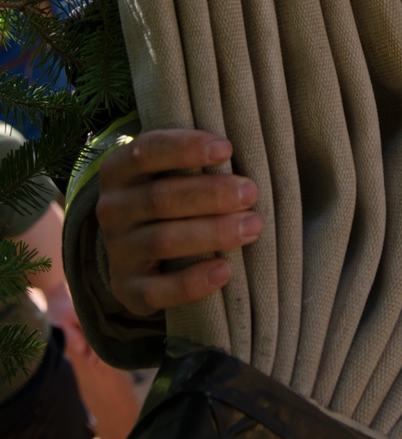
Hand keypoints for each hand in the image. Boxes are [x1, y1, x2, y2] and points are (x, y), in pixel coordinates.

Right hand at [96, 129, 261, 317]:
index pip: (146, 151)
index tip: (227, 149)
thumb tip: (237, 151)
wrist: (143, 253)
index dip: (186, 148)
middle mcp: (112, 209)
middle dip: (211, 194)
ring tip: (252, 226)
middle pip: (160, 198)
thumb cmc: (173, 194)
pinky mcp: (127, 289)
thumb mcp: (172, 170)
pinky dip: (192, 282)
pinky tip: (225, 270)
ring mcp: (118, 251)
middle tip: (251, 193)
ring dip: (212, 233)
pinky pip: (157, 290)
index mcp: (119, 170)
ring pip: (162, 241)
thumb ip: (196, 159)